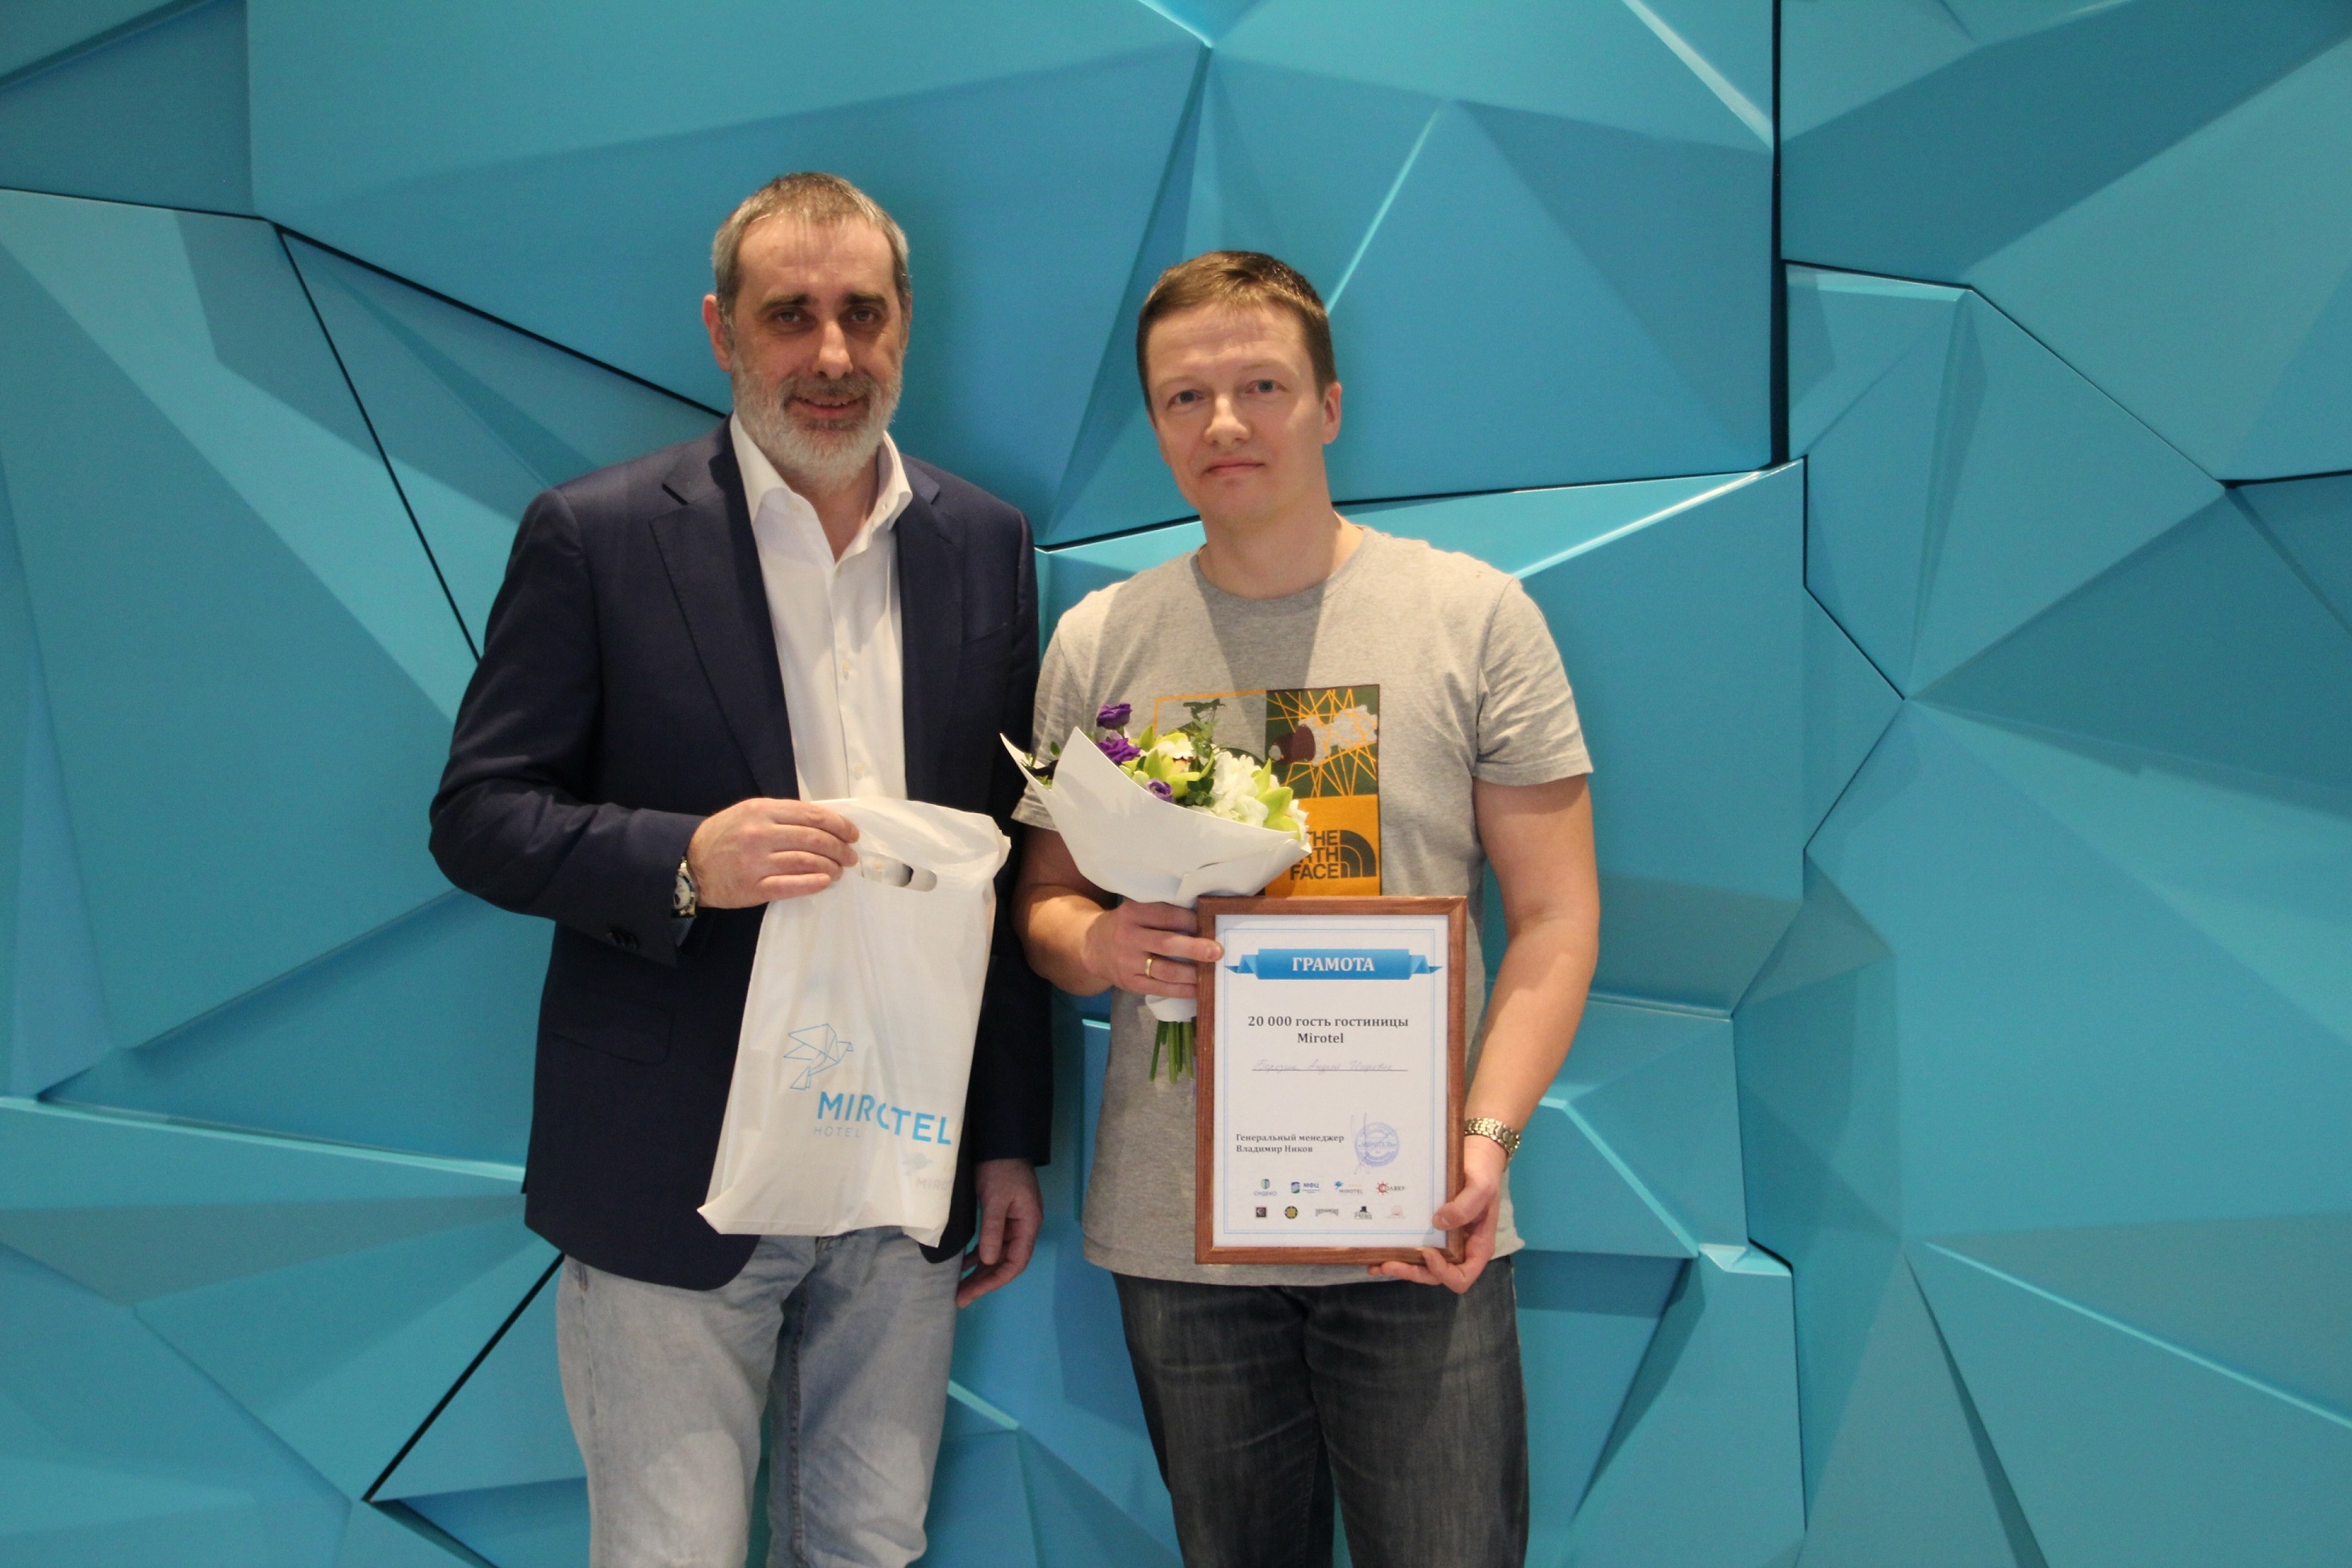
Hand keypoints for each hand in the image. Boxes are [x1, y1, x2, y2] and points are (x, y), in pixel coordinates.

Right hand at [687, 798, 858, 906]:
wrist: (689, 863)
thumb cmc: (724, 836)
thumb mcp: (749, 813)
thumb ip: (783, 815)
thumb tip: (824, 824)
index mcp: (762, 811)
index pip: (812, 815)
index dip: (839, 825)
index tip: (852, 834)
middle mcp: (760, 834)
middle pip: (814, 839)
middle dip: (840, 848)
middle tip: (850, 856)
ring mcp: (756, 862)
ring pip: (807, 862)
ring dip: (831, 867)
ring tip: (839, 871)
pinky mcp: (753, 888)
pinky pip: (791, 885)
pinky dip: (813, 883)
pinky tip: (825, 882)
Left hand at [958, 1158, 1041, 1306]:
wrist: (1000, 1144)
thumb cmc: (1001, 1169)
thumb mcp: (996, 1199)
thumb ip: (993, 1229)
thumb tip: (988, 1262)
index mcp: (1028, 1225)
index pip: (1015, 1263)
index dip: (995, 1280)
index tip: (973, 1292)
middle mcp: (1023, 1229)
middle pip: (1005, 1264)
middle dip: (984, 1282)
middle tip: (960, 1298)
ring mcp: (1013, 1224)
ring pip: (997, 1256)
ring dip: (980, 1272)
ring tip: (960, 1288)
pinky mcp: (1002, 1218)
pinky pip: (991, 1244)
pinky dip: (979, 1256)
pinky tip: (964, 1265)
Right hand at [1079, 901, 1221, 997]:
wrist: (1092, 946)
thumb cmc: (1125, 924)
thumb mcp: (1136, 909)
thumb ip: (1161, 912)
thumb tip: (1202, 919)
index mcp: (1133, 913)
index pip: (1166, 916)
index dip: (1190, 920)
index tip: (1208, 923)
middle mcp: (1129, 937)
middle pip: (1166, 943)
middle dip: (1194, 948)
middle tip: (1217, 951)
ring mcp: (1128, 963)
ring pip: (1165, 970)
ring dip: (1191, 973)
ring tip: (1212, 972)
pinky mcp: (1130, 983)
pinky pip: (1160, 988)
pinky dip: (1181, 990)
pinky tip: (1198, 989)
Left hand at [1372, 1133, 1505, 1292]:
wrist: (1475, 1157)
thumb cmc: (1483, 1173)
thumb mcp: (1481, 1187)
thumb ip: (1466, 1206)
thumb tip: (1440, 1222)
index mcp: (1477, 1246)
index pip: (1462, 1277)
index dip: (1443, 1272)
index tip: (1427, 1252)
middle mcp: (1460, 1250)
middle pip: (1435, 1276)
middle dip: (1411, 1272)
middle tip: (1387, 1264)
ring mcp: (1444, 1242)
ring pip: (1422, 1266)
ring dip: (1400, 1267)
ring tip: (1375, 1264)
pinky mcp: (1429, 1231)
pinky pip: (1414, 1247)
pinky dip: (1398, 1251)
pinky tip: (1378, 1248)